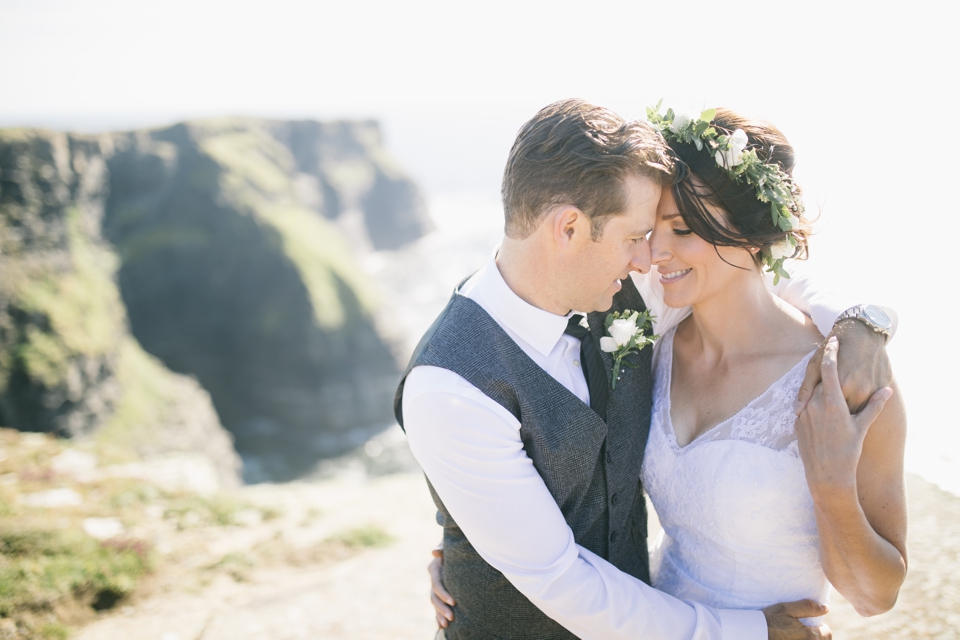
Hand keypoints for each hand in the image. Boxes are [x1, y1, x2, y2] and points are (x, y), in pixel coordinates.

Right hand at [429, 546, 455, 627]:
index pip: (437, 584)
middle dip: (442, 608)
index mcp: (435, 569)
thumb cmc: (453, 546)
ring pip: (435, 604)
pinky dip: (438, 617)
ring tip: (447, 625)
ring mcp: (436, 588)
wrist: (457, 552)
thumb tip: (435, 552)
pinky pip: (437, 607)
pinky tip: (442, 627)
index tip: (454, 602)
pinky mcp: (441, 594)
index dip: (443, 594)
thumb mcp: (448, 546)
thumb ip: (442, 548)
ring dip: (440, 615)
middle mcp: (434, 580)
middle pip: (435, 597)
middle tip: (453, 617)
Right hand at [763, 599, 831, 639]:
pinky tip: (791, 637)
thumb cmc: (770, 620)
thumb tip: (825, 608)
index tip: (811, 624)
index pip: (827, 634)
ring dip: (810, 639)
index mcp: (809, 636)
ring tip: (797, 634)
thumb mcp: (787, 609)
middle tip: (804, 630)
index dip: (821, 627)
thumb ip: (807, 607)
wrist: (755, 633)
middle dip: (817, 636)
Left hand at [796, 336, 891, 492]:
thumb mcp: (862, 427)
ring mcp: (803, 413)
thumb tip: (886, 390)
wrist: (827, 475)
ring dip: (820, 391)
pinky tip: (822, 413)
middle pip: (820, 381)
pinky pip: (805, 407)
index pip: (829, 369)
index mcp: (831, 402)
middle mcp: (813, 404)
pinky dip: (812, 405)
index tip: (833, 340)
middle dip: (827, 374)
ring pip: (811, 394)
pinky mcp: (796, 423)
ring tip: (831, 392)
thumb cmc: (849, 451)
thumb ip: (873, 406)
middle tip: (834, 364)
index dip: (831, 353)